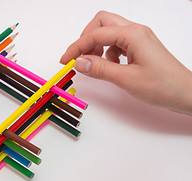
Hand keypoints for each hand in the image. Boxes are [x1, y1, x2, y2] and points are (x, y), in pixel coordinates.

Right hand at [60, 11, 191, 114]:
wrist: (185, 93)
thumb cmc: (163, 86)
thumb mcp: (126, 79)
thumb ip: (99, 69)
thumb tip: (79, 62)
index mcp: (133, 35)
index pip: (95, 34)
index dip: (76, 47)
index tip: (65, 60)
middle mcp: (135, 31)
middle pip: (101, 22)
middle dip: (86, 38)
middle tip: (79, 56)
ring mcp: (139, 38)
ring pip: (109, 31)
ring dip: (97, 44)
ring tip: (94, 63)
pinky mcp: (140, 46)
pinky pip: (117, 41)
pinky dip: (107, 51)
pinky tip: (110, 66)